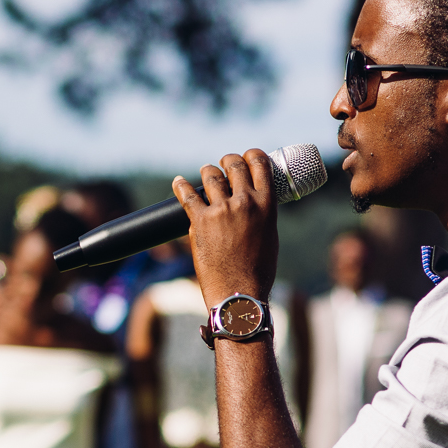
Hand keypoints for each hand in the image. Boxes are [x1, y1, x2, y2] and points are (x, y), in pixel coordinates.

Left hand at [172, 149, 280, 307]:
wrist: (238, 292)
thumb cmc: (258, 271)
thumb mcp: (269, 236)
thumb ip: (261, 215)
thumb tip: (252, 204)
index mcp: (266, 205)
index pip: (260, 164)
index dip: (251, 155)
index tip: (245, 157)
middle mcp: (245, 202)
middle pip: (233, 165)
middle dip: (227, 161)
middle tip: (223, 164)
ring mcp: (221, 210)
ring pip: (210, 176)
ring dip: (207, 172)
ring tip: (205, 173)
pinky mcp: (200, 221)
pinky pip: (187, 195)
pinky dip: (181, 186)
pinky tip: (178, 182)